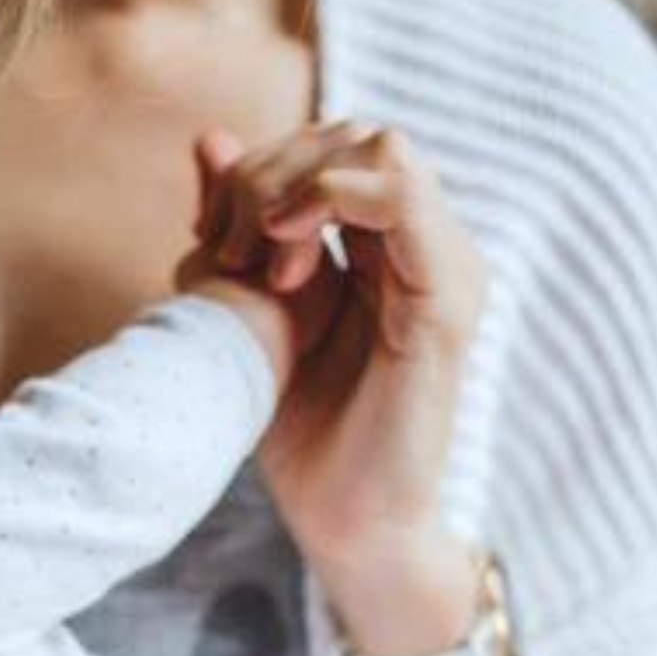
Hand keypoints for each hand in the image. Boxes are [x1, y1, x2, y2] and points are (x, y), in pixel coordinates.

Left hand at [197, 123, 488, 580]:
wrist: (345, 520)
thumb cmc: (301, 432)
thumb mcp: (248, 312)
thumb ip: (235, 230)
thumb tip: (211, 142)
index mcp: (381, 246)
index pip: (329, 145)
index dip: (259, 170)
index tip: (214, 240)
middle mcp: (421, 246)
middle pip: (352, 134)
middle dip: (272, 171)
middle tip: (230, 245)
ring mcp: (442, 267)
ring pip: (381, 148)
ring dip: (299, 184)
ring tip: (258, 250)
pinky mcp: (445, 302)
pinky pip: (406, 200)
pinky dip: (338, 200)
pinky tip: (288, 252)